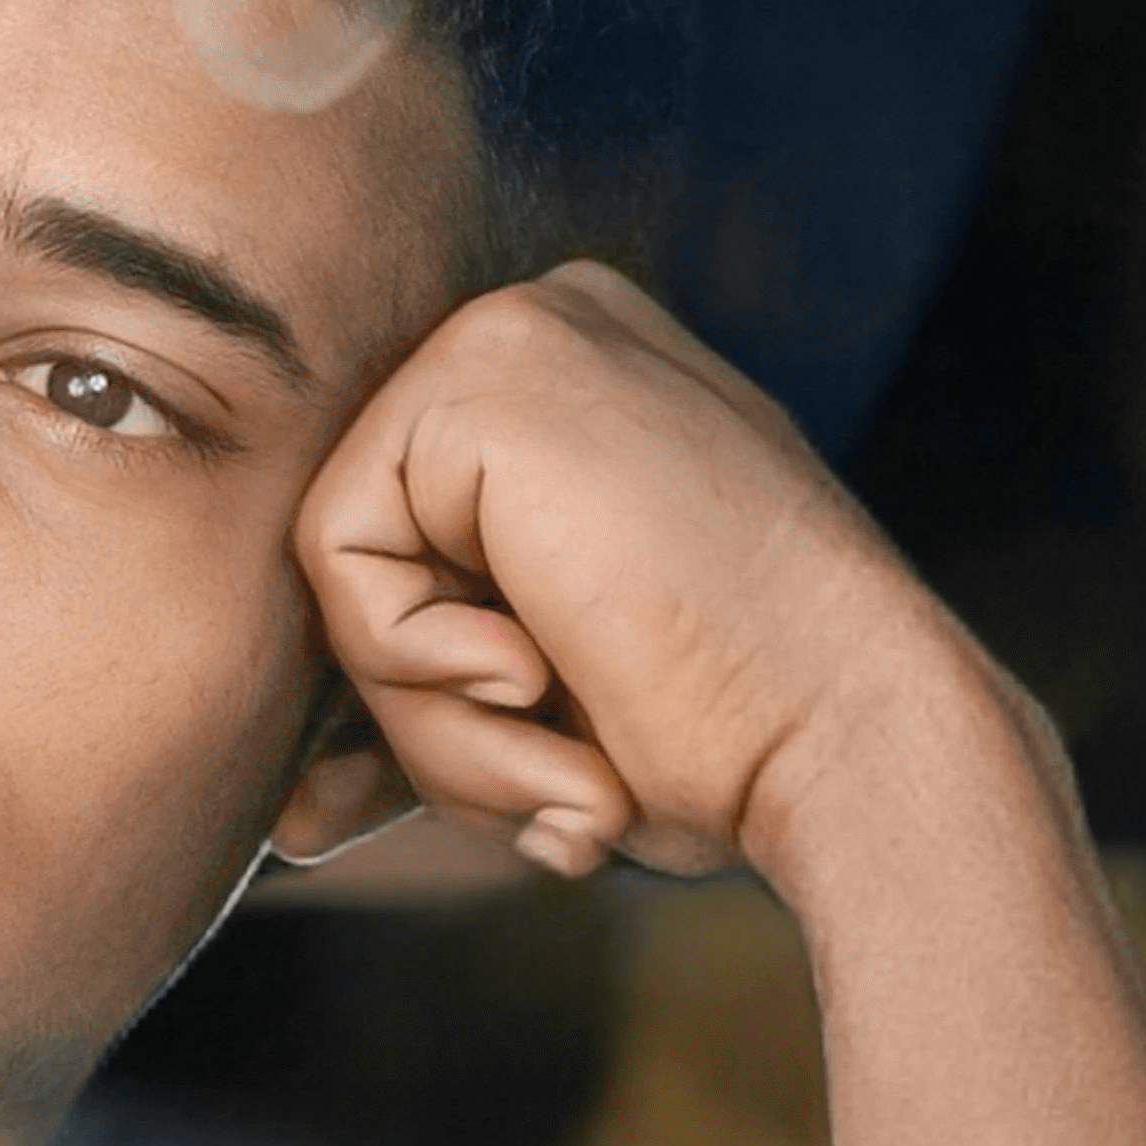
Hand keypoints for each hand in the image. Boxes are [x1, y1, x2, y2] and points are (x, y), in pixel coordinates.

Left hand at [286, 259, 975, 890]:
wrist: (853, 741)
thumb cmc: (734, 742)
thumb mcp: (555, 713)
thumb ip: (429, 713)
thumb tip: (292, 812)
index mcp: (573, 390)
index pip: (404, 541)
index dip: (413, 691)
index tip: (490, 799)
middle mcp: (543, 333)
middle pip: (364, 553)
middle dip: (425, 717)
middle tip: (564, 795)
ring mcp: (514, 334)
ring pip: (343, 566)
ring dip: (431, 717)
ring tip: (567, 761)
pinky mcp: (483, 375)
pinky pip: (334, 554)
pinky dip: (412, 665)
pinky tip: (540, 676)